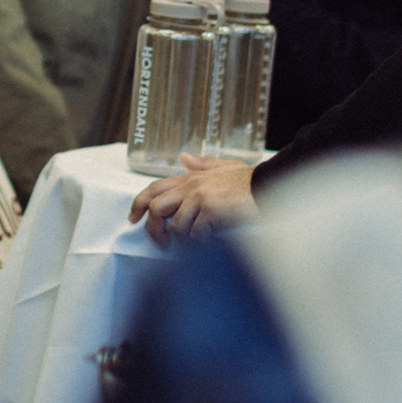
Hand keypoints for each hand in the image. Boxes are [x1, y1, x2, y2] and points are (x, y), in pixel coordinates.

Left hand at [128, 153, 256, 245]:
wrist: (269, 185)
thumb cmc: (248, 180)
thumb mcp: (223, 167)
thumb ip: (201, 164)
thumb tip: (183, 157)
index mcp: (190, 177)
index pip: (154, 188)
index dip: (138, 204)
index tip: (133, 219)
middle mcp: (191, 186)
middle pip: (156, 208)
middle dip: (154, 230)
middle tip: (163, 244)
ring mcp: (200, 197)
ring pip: (176, 226)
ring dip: (184, 240)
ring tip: (198, 242)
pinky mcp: (211, 209)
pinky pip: (196, 233)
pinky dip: (202, 241)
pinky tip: (213, 239)